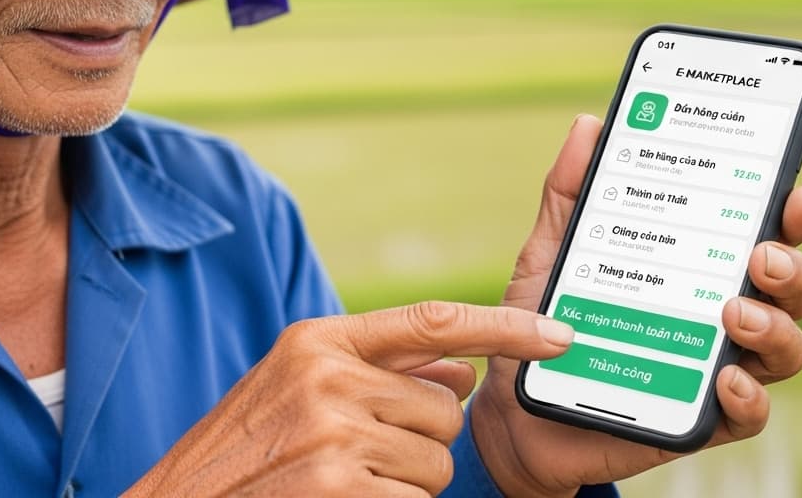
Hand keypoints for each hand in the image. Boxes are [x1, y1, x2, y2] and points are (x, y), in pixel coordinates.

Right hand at [126, 301, 575, 496]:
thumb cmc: (242, 455)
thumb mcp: (294, 387)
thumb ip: (376, 367)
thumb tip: (465, 365)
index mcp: (317, 341)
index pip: (432, 320)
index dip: (505, 327)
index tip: (559, 335)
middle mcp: (327, 378)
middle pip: (443, 408)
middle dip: (419, 439)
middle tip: (355, 456)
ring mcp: (333, 437)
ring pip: (436, 464)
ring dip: (405, 484)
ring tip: (341, 483)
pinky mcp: (341, 490)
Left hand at [470, 115, 801, 496]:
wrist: (513, 409)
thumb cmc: (543, 321)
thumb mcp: (551, 251)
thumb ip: (570, 192)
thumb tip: (590, 125)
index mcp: (696, 265)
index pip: (760, 232)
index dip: (791, 213)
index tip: (797, 192)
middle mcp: (719, 313)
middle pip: (789, 287)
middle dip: (791, 267)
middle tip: (759, 255)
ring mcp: (716, 367)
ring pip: (786, 348)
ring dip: (776, 327)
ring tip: (734, 313)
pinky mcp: (701, 421)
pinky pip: (751, 413)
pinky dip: (749, 397)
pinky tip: (726, 378)